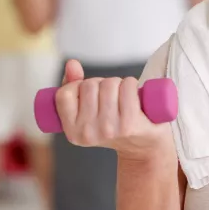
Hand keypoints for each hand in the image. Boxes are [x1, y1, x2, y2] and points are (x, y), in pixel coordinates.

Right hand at [55, 60, 172, 160]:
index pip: (64, 94)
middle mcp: (88, 133)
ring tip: (122, 96)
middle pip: (90, 85)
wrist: (144, 146)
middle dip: (101, 83)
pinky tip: (134, 94)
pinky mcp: (129, 124)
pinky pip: (127, 86)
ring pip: (109, 84)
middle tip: (111, 96)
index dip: (77, 85)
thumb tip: (72, 63)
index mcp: (72, 132)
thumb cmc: (114, 124)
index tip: (90, 92)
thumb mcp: (88, 112)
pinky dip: (132, 84)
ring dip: (118, 83)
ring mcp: (109, 129)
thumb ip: (73, 86)